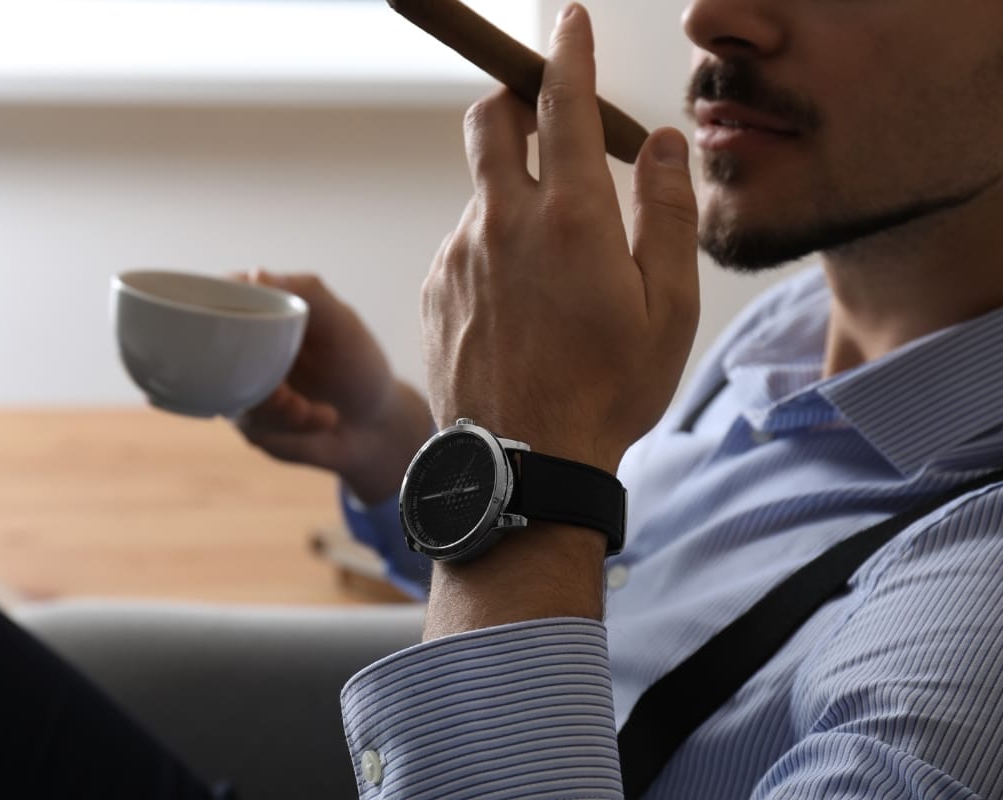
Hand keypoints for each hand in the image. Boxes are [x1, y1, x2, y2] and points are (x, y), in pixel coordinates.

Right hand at [234, 271, 431, 503]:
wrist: (373, 423)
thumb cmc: (357, 363)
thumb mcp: (342, 323)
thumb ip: (307, 292)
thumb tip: (256, 273)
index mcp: (258, 311)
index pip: (214, 298)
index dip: (210, 309)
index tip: (235, 326)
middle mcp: (240, 346)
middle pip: (212, 351)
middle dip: (250, 372)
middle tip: (288, 394)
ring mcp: (238, 384)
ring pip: (230, 392)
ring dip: (276, 406)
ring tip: (313, 409)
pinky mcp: (248, 422)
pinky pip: (253, 423)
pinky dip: (291, 424)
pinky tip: (323, 418)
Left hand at [421, 3, 699, 473]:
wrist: (526, 462)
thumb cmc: (609, 390)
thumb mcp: (669, 307)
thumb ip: (665, 213)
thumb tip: (661, 145)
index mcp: (571, 216)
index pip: (562, 102)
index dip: (568, 51)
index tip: (568, 22)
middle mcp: (502, 222)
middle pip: (487, 121)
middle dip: (512, 102)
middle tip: (541, 121)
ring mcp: (458, 255)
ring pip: (480, 194)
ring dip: (511, 202)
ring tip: (551, 277)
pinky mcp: (433, 289)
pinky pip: (463, 247)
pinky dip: (490, 252)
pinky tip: (518, 310)